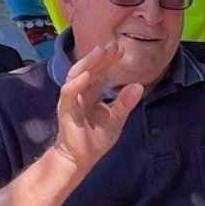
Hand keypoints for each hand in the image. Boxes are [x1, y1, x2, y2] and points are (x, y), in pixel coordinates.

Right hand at [50, 42, 143, 172]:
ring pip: (77, 75)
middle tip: (114, 45)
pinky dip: (76, 83)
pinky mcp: (65, 110)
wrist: (80, 159)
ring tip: (100, 52)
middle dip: (100, 57)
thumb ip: (125, 103)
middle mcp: (80, 93)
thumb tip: (139, 86)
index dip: (109, 60)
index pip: (100, 72)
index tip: (122, 50)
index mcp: (91, 93)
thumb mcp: (116, 119)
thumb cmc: (94, 139)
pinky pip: (68, 93)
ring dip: (88, 63)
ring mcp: (71, 100)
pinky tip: (87, 74)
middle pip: (89, 69)